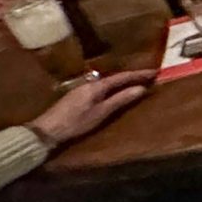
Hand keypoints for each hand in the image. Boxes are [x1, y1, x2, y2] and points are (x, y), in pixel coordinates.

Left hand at [28, 71, 153, 149]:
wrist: (47, 130)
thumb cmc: (76, 122)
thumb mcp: (101, 113)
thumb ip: (120, 100)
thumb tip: (141, 88)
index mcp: (97, 86)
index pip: (122, 77)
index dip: (139, 74)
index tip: (154, 71)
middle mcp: (90, 84)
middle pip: (114, 77)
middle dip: (132, 76)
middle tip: (148, 77)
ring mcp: (81, 89)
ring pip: (106, 82)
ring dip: (121, 82)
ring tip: (134, 83)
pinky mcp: (77, 96)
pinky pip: (100, 87)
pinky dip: (112, 87)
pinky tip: (113, 92)